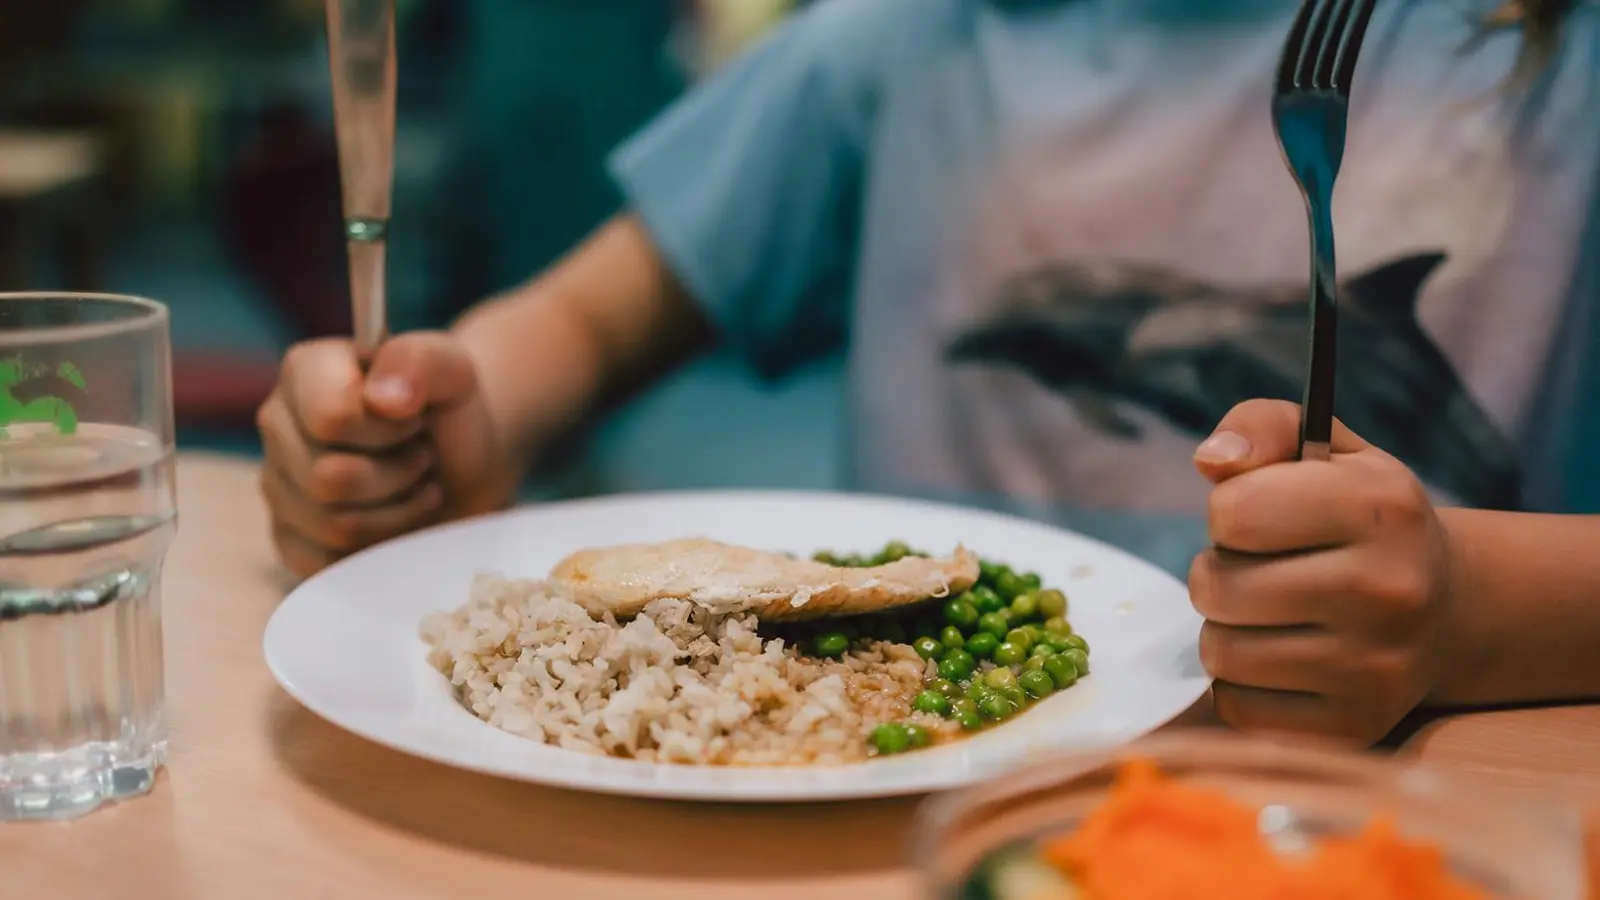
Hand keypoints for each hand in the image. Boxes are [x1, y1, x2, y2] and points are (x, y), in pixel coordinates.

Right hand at [256, 332, 514, 577]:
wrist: (464, 463)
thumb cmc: (451, 411)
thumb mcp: (452, 370)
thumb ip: (419, 362)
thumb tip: (382, 399)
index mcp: (305, 371)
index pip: (330, 419)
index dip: (389, 429)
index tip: (416, 420)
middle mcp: (277, 424)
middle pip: (330, 479)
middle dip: (399, 475)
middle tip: (422, 456)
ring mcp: (276, 484)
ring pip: (332, 525)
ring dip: (398, 511)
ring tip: (415, 483)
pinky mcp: (288, 536)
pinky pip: (323, 563)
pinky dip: (376, 548)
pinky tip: (395, 519)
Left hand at [1187, 399, 1455, 745]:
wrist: (1450, 607)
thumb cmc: (1361, 517)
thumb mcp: (1328, 450)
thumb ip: (1262, 426)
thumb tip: (1210, 461)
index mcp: (1381, 509)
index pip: (1232, 513)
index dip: (1230, 511)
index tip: (1262, 516)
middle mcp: (1388, 591)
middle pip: (1216, 588)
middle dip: (1218, 572)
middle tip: (1258, 569)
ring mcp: (1375, 669)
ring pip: (1221, 653)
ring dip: (1225, 629)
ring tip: (1269, 611)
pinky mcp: (1353, 727)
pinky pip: (1237, 708)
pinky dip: (1243, 683)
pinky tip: (1283, 658)